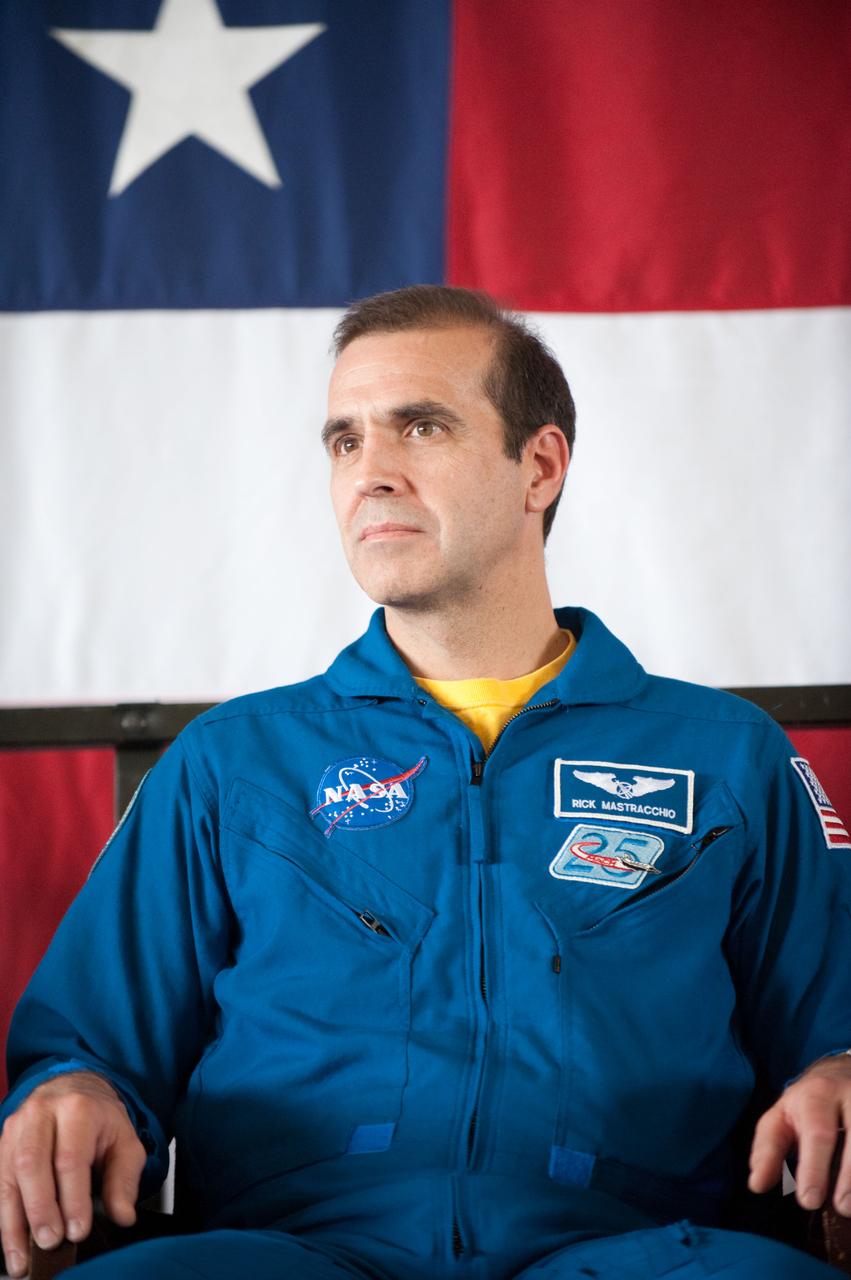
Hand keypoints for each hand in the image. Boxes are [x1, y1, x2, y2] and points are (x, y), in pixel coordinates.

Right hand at [0, 1070, 145, 1277]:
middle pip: (32, 1163)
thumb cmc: (100, 1119)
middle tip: (51, 1242)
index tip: (77, 1230)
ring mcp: (17, 1126)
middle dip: (40, 1209)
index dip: (73, 1198)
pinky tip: (12, 1243)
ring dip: (14, 1222)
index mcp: (77, 1108)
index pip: (70, 1157)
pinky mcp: (2, 1142)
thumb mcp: (125, 1140)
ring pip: (10, 1175)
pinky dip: (5, 1217)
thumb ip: (124, 1178)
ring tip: (23, 1257)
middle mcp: (42, 1113)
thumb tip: (123, 1215)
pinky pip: (0, 1182)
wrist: (75, 1088)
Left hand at [749, 1052, 850, 1214]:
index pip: (817, 1132)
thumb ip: (768, 1149)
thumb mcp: (781, 1118)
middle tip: (841, 1208)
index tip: (809, 1201)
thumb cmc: (808, 1105)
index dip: (814, 1168)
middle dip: (849, 1175)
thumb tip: (756, 1184)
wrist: (842, 1070)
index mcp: (817, 1095)